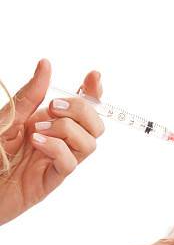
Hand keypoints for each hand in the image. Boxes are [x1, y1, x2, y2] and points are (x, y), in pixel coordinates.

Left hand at [0, 59, 104, 224]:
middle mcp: (59, 139)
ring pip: (90, 143)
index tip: (93, 77)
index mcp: (49, 121)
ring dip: (68, 129)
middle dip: (82, 110)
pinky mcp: (52, 179)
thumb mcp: (8, 117)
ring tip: (38, 131)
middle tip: (53, 107)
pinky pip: (70, 162)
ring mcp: (57, 160)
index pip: (84, 106)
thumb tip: (46, 65)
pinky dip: (57, 148)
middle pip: (95, 124)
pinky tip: (36, 143)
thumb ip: (30, 94)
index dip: (94, 92)